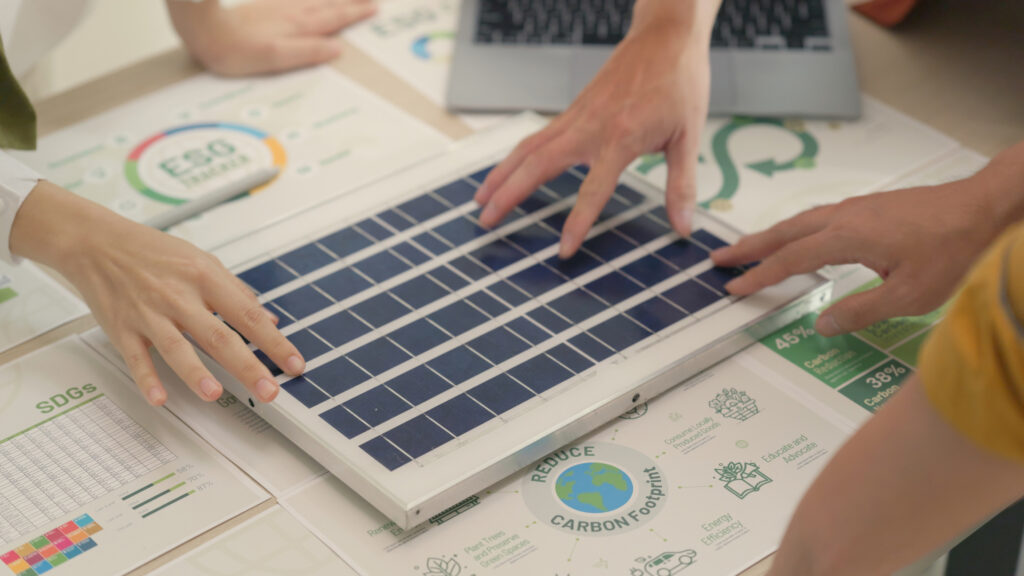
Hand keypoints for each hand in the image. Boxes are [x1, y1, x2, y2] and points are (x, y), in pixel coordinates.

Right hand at [11, 182, 304, 405]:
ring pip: (176, 347)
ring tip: (215, 394)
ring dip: (195, 373)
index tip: (293, 364)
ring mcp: (149, 314)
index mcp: (205, 277)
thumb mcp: (203, 261)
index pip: (247, 315)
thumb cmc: (155, 252)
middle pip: (218, 337)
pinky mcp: (122, 328)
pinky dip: (147, 379)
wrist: (98, 243)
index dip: (273, 342)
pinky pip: (136, 358)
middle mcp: (179, 296)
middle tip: (269, 391)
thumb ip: (236, 293)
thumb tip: (270, 322)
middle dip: (247, 366)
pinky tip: (160, 399)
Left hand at [168, 0, 376, 75]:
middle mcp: (291, 11)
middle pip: (328, 4)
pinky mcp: (263, 3)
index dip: (355, 13)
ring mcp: (277, 4)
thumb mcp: (273, 57)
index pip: (334, 18)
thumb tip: (336, 49)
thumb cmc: (232, 47)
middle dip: (350, 1)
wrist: (199, 22)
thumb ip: (306, 52)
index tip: (374, 8)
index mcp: (298, 26)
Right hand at [475, 0, 721, 257]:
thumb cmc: (681, 82)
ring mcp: (577, 117)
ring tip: (480, 201)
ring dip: (501, 175)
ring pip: (527, 149)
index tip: (563, 251)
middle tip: (485, 222)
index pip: (592, 189)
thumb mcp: (689, 136)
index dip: (577, 222)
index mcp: (621, 138)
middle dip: (508, 195)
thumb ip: (682, 185)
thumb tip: (683, 227)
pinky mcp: (573, 110)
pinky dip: (515, 157)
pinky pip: (536, 137)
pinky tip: (506, 172)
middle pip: (537, 165)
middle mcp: (590, 127)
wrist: (666, 35)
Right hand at [710, 179, 1003, 335]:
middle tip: (719, 258)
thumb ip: (861, 310)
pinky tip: (799, 239)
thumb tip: (823, 323)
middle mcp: (846, 217)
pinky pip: (818, 217)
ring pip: (800, 221)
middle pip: (785, 232)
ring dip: (770, 236)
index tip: (734, 288)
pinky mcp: (870, 207)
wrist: (985, 207)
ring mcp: (857, 208)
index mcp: (848, 237)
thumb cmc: (954, 248)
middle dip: (749, 247)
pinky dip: (795, 230)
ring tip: (749, 248)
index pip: (791, 259)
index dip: (759, 276)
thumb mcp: (909, 296)